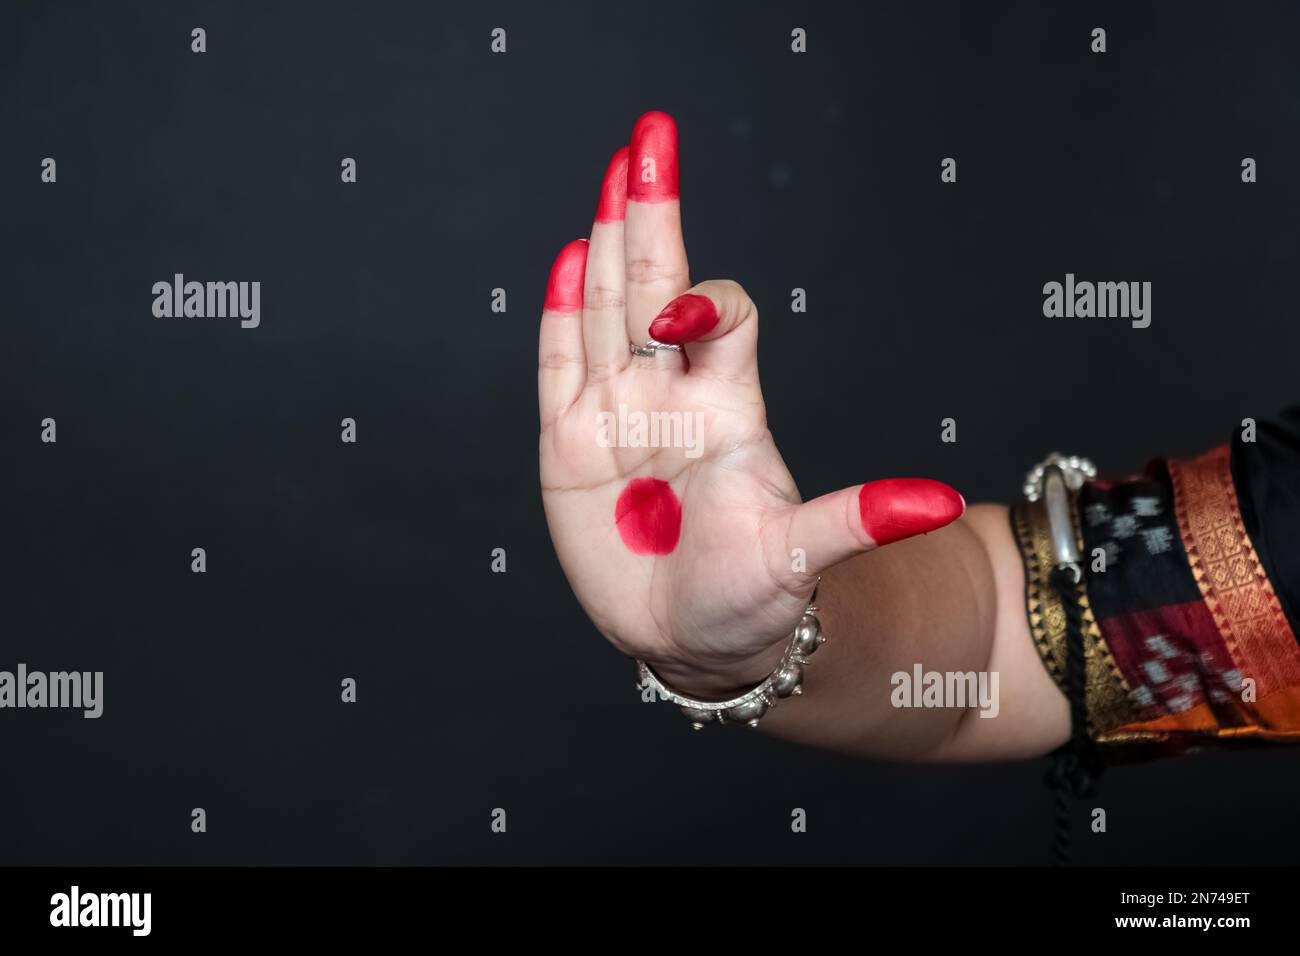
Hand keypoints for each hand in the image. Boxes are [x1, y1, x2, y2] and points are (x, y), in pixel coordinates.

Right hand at [538, 111, 964, 696]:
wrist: (691, 640)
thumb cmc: (750, 596)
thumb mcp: (800, 558)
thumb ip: (853, 522)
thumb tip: (940, 505)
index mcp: (728, 404)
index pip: (723, 315)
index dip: (704, 300)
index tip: (680, 322)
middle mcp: (673, 393)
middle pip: (657, 285)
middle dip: (652, 212)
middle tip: (648, 137)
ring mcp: (619, 414)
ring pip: (606, 311)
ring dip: (606, 240)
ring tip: (611, 171)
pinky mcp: (569, 445)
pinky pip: (559, 367)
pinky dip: (559, 316)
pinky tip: (568, 259)